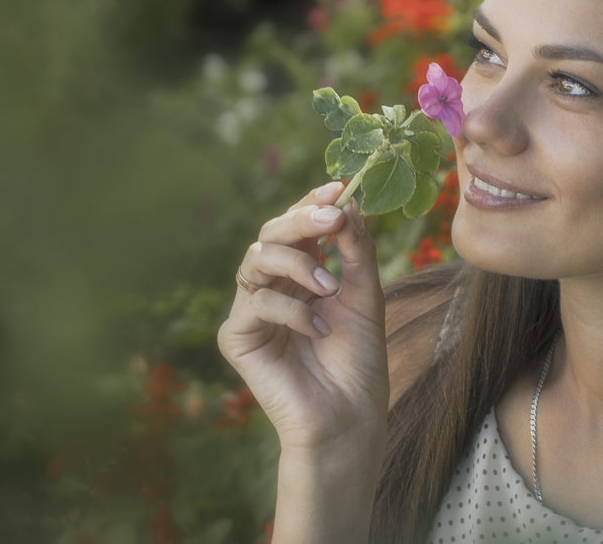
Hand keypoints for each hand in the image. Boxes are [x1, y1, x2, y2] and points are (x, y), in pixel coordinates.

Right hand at [217, 181, 388, 453]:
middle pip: (270, 234)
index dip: (312, 202)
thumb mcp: (366, 295)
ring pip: (256, 258)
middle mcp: (272, 286)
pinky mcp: (237, 337)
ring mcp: (251, 310)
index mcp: (302, 273)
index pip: (298, 226)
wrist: (349, 416)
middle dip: (301, 221)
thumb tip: (348, 200)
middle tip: (331, 219)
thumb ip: (356, 249)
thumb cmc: (359, 360)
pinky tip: (318, 330)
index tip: (337, 187)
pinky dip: (291, 310)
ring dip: (298, 265)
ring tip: (331, 289)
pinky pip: (255, 302)